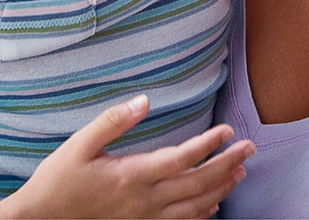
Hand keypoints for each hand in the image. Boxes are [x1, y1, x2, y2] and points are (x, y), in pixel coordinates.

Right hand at [0, 94, 254, 218]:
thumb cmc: (58, 179)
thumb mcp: (80, 143)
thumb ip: (113, 120)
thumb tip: (144, 100)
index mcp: (131, 175)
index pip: (182, 158)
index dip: (209, 144)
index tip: (228, 130)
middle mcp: (144, 201)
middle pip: (197, 184)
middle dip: (227, 165)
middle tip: (249, 148)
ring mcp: (143, 219)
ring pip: (194, 208)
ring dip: (220, 189)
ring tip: (240, 172)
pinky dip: (201, 215)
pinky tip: (212, 206)